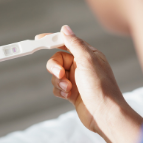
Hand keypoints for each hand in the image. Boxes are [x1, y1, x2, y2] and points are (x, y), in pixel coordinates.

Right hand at [39, 26, 142, 142]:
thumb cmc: (99, 86)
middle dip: (55, 67)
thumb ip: (74, 44)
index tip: (39, 40)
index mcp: (88, 54)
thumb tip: (65, 29)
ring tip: (69, 89)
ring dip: (59, 82)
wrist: (103, 114)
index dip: (53, 40)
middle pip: (58, 60)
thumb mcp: (87, 60)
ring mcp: (77, 79)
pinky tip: (69, 96)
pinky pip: (58, 87)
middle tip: (60, 74)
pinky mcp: (73, 92)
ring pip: (56, 75)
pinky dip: (60, 91)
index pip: (67, 42)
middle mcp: (82, 66)